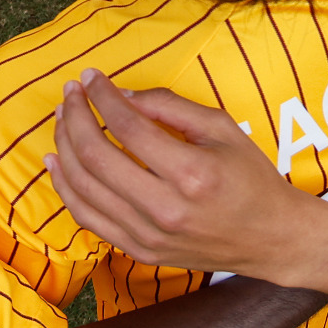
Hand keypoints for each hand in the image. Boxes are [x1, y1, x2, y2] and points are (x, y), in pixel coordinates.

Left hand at [47, 70, 327, 279]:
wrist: (271, 239)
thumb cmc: (250, 177)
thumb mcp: (221, 128)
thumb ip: (171, 107)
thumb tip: (123, 95)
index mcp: (191, 173)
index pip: (127, 126)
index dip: (102, 96)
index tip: (91, 77)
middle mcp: (164, 209)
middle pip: (96, 157)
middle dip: (75, 117)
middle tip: (71, 92)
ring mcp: (148, 236)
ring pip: (84, 188)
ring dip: (65, 147)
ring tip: (63, 117)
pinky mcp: (139, 251)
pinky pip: (88, 218)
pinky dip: (65, 188)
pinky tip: (57, 161)